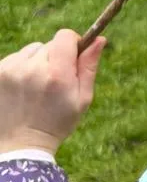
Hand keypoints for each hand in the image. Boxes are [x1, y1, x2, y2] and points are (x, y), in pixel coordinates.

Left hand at [0, 30, 105, 154]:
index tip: (73, 56)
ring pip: (32, 51)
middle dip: (55, 58)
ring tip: (36, 87)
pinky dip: (22, 68)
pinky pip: (16, 58)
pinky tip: (23, 88)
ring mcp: (11, 70)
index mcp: (57, 74)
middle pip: (49, 44)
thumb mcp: (82, 99)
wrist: (20, 145)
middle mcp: (32, 68)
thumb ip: (89, 67)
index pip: (65, 36)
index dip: (72, 43)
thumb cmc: (57, 122)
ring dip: (37, 62)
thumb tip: (99, 39)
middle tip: (53, 82)